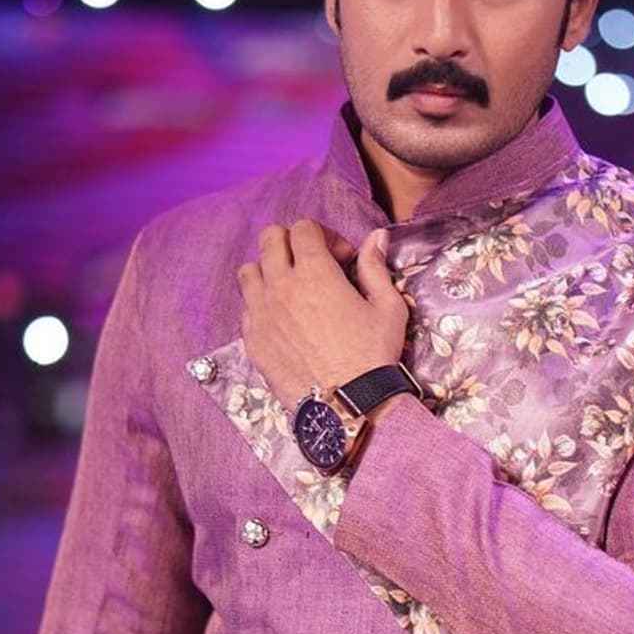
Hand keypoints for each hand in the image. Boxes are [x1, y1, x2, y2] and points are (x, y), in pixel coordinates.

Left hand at [237, 219, 408, 412]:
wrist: (346, 406)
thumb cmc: (373, 355)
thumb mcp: (388, 307)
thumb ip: (376, 267)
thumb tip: (376, 237)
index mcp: (314, 272)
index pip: (304, 228)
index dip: (325, 236)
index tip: (342, 258)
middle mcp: (280, 285)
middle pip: (270, 239)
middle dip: (292, 242)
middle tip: (312, 264)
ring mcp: (261, 312)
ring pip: (249, 271)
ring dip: (269, 270)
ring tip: (290, 289)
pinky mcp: (252, 339)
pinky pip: (246, 307)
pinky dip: (261, 304)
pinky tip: (282, 321)